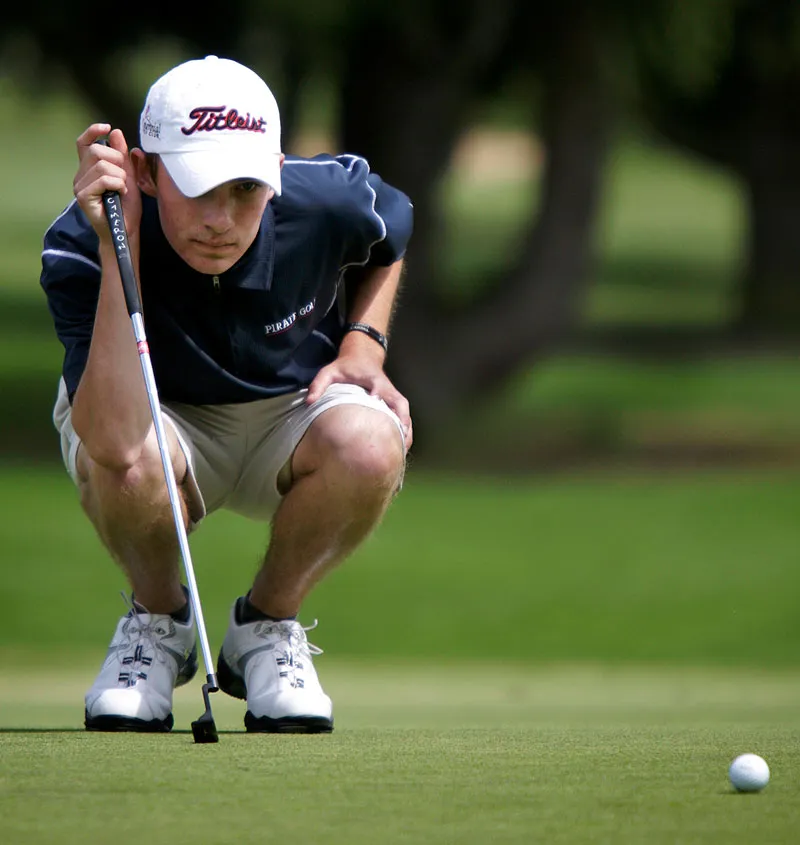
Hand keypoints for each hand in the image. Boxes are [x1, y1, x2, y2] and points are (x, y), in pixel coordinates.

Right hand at [73, 124, 140, 244]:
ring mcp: (79, 185)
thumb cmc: (127, 208)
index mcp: (89, 169)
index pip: (84, 143)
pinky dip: (117, 184)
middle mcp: (81, 175)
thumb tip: (115, 132)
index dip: (93, 131)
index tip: (107, 127)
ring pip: (101, 165)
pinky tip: (120, 194)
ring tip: (122, 189)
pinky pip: (103, 179)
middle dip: (117, 161)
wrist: (126, 231)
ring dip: (120, 176)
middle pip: (97, 151)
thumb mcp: (129, 177)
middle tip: (124, 179)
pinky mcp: (82, 196)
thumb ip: (123, 157)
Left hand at [307, 350, 412, 448]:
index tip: (379, 413)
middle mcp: (387, 388)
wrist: (362, 356)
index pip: (380, 389)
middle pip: (401, 404)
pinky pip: (402, 415)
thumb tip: (310, 402)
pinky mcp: (392, 401)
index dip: (381, 399)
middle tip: (399, 441)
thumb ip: (319, 385)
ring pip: (405, 412)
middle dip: (402, 421)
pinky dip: (404, 428)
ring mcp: (391, 395)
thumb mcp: (329, 371)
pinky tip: (401, 444)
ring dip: (406, 428)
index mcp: (373, 380)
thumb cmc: (346, 366)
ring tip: (402, 448)